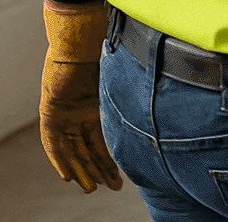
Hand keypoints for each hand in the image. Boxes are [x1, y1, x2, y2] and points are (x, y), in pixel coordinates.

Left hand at [39, 0, 122, 192]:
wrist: (84, 38)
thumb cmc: (108, 51)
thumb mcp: (126, 79)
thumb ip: (139, 93)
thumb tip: (177, 94)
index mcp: (97, 104)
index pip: (103, 138)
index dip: (111, 158)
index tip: (121, 175)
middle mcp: (80, 111)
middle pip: (89, 147)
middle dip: (101, 169)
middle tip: (112, 186)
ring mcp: (65, 111)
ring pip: (72, 149)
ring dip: (82, 169)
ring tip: (92, 188)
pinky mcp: (51, 110)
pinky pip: (53, 142)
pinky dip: (60, 159)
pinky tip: (68, 175)